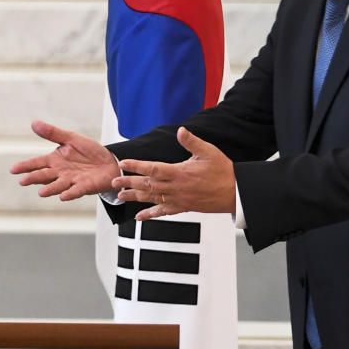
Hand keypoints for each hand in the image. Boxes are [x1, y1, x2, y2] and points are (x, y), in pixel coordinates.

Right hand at [9, 120, 119, 200]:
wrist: (109, 161)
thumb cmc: (89, 151)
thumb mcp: (71, 138)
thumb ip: (53, 133)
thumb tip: (34, 123)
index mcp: (55, 160)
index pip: (37, 163)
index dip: (25, 166)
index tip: (13, 169)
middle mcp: (61, 172)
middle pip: (45, 175)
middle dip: (34, 178)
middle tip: (22, 181)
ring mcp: (72, 180)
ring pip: (58, 185)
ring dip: (50, 189)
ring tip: (41, 192)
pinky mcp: (85, 186)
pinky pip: (76, 190)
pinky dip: (70, 193)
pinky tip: (63, 196)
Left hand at [112, 128, 235, 219]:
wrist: (235, 193)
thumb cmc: (223, 171)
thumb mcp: (208, 151)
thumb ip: (192, 142)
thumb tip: (181, 130)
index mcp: (179, 172)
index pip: (152, 168)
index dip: (136, 166)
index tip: (123, 163)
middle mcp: (176, 188)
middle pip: (147, 185)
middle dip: (129, 182)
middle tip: (114, 182)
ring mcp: (178, 199)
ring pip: (152, 199)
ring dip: (135, 197)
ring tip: (120, 196)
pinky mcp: (183, 208)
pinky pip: (163, 213)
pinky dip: (150, 215)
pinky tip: (139, 217)